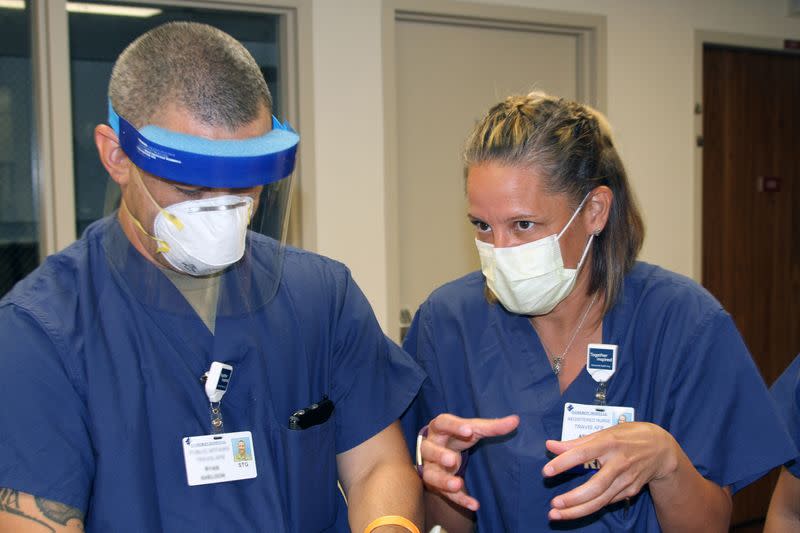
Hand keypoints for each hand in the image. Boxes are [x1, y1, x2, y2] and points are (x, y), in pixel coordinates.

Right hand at [419, 413, 518, 510]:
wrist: (440, 453)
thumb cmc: (457, 437)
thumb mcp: (473, 429)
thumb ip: (492, 426)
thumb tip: (516, 420)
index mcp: (439, 428)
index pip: (443, 423)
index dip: (454, 427)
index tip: (468, 431)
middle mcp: (430, 446)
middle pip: (429, 449)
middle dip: (439, 455)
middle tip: (452, 460)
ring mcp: (430, 466)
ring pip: (430, 474)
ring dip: (443, 480)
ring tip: (457, 484)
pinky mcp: (436, 484)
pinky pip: (445, 493)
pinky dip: (459, 499)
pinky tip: (473, 504)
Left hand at [542, 422, 678, 520]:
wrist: (661, 448)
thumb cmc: (627, 436)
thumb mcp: (603, 432)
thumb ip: (576, 442)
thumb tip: (550, 445)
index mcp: (609, 443)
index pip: (583, 453)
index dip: (564, 463)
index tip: (546, 472)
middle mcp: (619, 463)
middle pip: (595, 486)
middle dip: (573, 498)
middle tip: (554, 504)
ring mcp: (626, 479)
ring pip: (601, 500)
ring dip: (578, 510)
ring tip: (558, 514)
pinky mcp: (631, 490)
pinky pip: (608, 501)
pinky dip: (591, 506)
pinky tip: (576, 510)